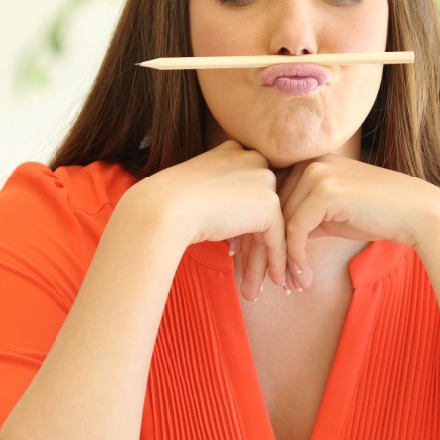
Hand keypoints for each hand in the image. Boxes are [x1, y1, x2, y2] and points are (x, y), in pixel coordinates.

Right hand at [129, 141, 287, 300]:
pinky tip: (272, 279)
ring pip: (269, 226)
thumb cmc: (168, 202)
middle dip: (254, 246)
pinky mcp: (268, 204)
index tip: (235, 251)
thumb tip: (231, 220)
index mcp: (233, 151)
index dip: (243, 226)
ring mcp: (263, 180)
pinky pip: (277, 238)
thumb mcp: (197, 189)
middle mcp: (253, 159)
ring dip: (260, 260)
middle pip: (260, 210)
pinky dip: (275, 261)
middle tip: (249, 274)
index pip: (247, 191)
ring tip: (253, 288)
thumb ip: (219, 196)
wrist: (163, 208)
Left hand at [276, 155, 439, 290]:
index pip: (272, 201)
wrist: (417, 213)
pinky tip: (304, 279)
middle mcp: (309, 162)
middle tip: (269, 283)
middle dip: (267, 252)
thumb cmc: (378, 215)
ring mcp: (316, 173)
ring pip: (280, 224)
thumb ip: (304, 219)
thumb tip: (275, 242)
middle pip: (271, 212)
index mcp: (309, 163)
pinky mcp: (325, 191)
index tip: (265, 267)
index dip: (266, 237)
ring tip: (288, 286)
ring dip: (281, 261)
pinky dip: (295, 258)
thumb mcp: (332, 215)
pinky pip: (296, 230)